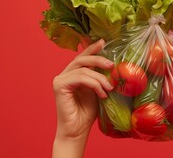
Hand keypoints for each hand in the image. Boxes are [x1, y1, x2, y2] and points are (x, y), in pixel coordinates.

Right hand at [52, 39, 113, 157]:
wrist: (77, 130)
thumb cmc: (87, 113)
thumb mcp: (98, 90)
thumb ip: (100, 78)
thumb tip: (112, 66)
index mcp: (73, 73)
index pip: (83, 57)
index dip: (92, 48)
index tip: (103, 42)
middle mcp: (65, 74)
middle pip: (82, 59)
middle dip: (98, 59)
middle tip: (111, 64)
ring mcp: (60, 79)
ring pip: (83, 69)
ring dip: (100, 78)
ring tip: (109, 88)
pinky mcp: (59, 85)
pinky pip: (80, 78)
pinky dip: (94, 84)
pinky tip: (101, 93)